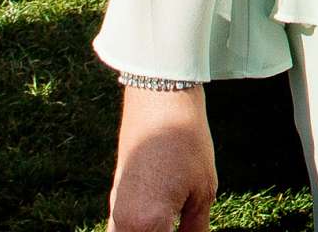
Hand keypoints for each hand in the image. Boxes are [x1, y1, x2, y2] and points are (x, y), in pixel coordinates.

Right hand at [109, 85, 215, 231]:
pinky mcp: (115, 196)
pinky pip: (119, 228)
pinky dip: (136, 230)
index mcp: (147, 225)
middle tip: (180, 225)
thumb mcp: (203, 189)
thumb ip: (196, 228)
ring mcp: (114, 209)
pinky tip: (159, 221)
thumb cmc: (186, 142)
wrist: (159, 99)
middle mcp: (123, 222)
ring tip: (171, 222)